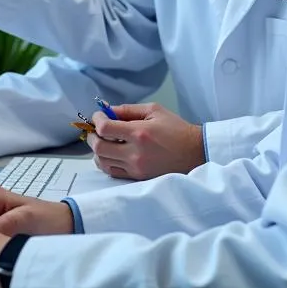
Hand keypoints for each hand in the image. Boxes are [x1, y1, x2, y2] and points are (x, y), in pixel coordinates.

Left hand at [87, 102, 203, 179]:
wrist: (194, 152)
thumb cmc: (175, 129)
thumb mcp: (154, 110)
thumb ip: (128, 110)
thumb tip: (107, 110)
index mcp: (139, 133)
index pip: (105, 128)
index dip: (96, 120)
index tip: (98, 116)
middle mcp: (135, 153)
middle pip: (99, 147)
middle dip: (92, 136)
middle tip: (96, 130)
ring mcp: (135, 168)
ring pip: (102, 162)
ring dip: (97, 150)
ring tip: (104, 141)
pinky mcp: (137, 178)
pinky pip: (112, 172)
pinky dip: (106, 162)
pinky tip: (111, 153)